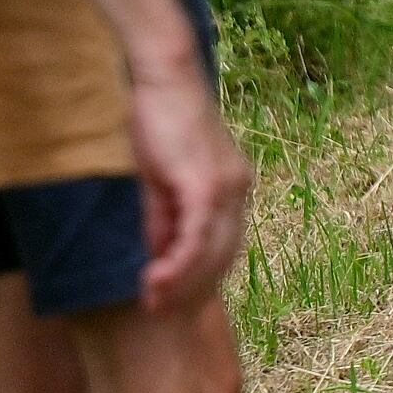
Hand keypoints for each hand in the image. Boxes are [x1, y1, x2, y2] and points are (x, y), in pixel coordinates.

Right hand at [126, 66, 250, 307]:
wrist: (165, 82)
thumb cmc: (159, 124)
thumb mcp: (159, 181)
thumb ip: (163, 217)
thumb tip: (159, 254)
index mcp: (233, 188)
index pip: (223, 245)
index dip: (198, 277)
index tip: (171, 300)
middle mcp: (239, 189)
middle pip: (223, 254)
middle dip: (191, 289)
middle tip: (158, 310)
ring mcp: (228, 186)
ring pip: (212, 250)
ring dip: (183, 283)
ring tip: (153, 303)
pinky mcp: (207, 182)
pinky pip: (197, 233)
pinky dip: (178, 261)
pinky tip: (156, 279)